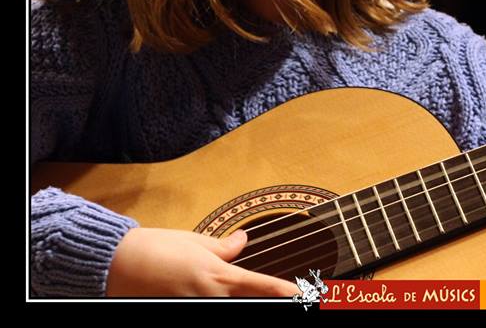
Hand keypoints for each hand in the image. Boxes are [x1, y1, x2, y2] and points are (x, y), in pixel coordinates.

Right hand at [106, 227, 301, 296]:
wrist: (117, 264)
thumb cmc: (156, 248)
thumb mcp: (195, 242)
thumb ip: (224, 247)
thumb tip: (243, 240)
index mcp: (219, 275)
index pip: (262, 286)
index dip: (285, 292)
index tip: (302, 295)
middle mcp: (210, 297)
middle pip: (245, 302)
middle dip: (262, 300)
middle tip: (283, 297)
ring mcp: (193, 307)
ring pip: (225, 306)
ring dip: (238, 300)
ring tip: (243, 291)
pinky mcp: (178, 310)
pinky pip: (203, 308)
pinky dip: (213, 302)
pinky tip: (217, 296)